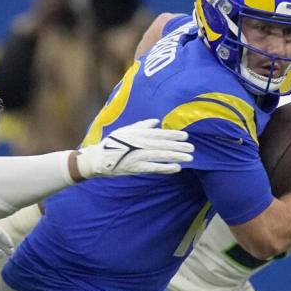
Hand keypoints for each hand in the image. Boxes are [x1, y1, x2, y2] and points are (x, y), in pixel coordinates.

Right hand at [75, 119, 193, 178]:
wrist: (98, 159)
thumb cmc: (112, 144)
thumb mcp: (126, 130)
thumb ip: (142, 125)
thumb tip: (155, 122)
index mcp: (139, 133)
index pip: (160, 134)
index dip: (174, 135)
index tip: (186, 136)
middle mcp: (140, 143)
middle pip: (164, 144)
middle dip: (179, 146)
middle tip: (192, 148)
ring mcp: (138, 156)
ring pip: (161, 155)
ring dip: (176, 156)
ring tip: (189, 158)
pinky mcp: (136, 167)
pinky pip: (154, 168)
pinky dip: (165, 168)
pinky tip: (176, 168)